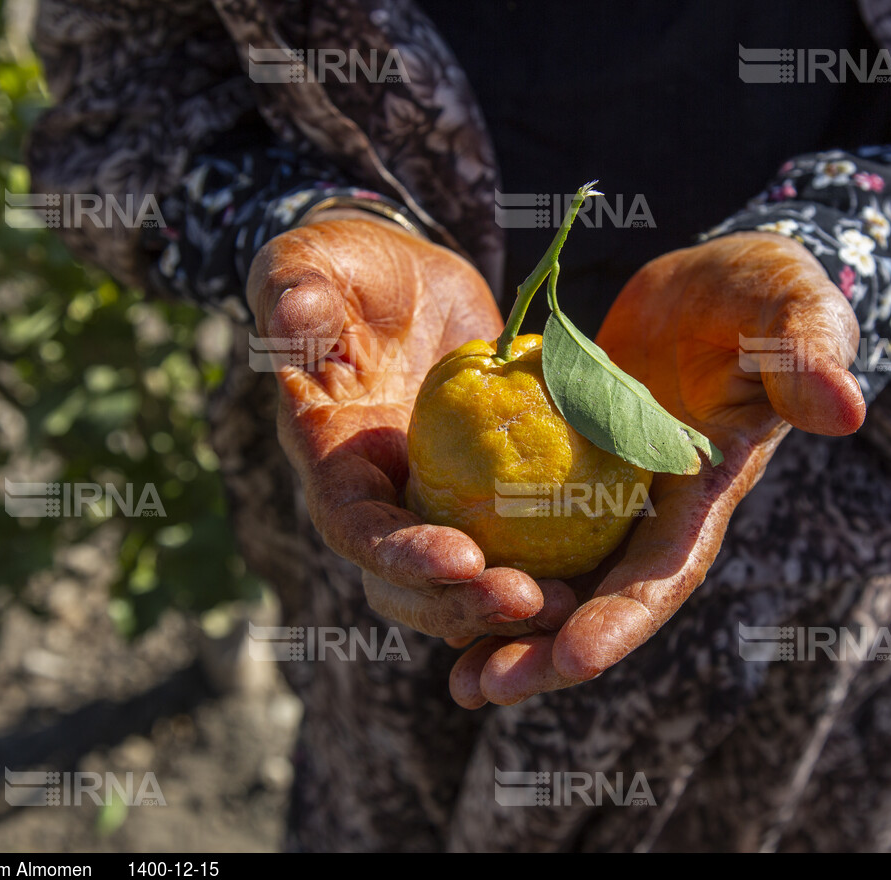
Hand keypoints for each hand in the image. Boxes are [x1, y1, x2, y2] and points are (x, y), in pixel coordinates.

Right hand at [247, 215, 575, 637]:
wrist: (409, 287)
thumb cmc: (352, 268)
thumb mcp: (317, 261)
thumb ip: (296, 288)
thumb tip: (295, 312)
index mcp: (329, 459)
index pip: (356, 527)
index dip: (401, 555)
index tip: (463, 560)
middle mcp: (375, 500)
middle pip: (406, 584)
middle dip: (460, 604)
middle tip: (529, 603)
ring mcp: (429, 504)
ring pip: (458, 584)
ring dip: (504, 605)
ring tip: (570, 607)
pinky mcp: (479, 498)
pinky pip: (510, 545)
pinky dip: (545, 567)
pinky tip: (596, 577)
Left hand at [448, 232, 865, 706]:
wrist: (710, 287)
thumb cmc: (760, 293)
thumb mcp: (790, 306)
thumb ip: (809, 352)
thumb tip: (844, 410)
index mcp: (706, 489)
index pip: (667, 567)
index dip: (624, 618)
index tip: (574, 661)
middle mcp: (655, 512)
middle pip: (601, 598)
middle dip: (550, 652)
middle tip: (483, 687)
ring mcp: (608, 498)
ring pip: (558, 580)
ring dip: (510, 632)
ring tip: (457, 681)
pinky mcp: (567, 473)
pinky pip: (523, 530)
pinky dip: (488, 567)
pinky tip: (436, 594)